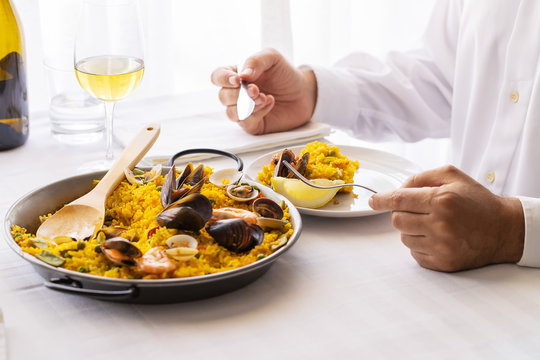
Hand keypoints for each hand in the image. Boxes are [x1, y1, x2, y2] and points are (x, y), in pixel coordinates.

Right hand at [210, 48, 316, 134]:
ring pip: (231, 112)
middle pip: (222, 96)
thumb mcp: (272, 58)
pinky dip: (257, 113)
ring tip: (265, 98)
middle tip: (256, 90)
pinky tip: (269, 103)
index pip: (218, 77)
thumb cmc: (285, 74)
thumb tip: (242, 74)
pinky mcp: (253, 124)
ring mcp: (243, 110)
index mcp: (236, 75)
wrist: (304, 92)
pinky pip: (245, 123)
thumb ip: (255, 61)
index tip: (238, 79)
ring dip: (247, 105)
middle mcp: (237, 94)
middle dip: (239, 94)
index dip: (223, 79)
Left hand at [369, 165, 523, 271]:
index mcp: (441, 200)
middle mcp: (439, 224)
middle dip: (401, 213)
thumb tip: (397, 188)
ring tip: (431, 224)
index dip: (381, 200)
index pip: (398, 200)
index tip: (372, 202)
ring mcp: (441, 246)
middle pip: (397, 220)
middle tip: (417, 210)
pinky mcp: (443, 263)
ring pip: (404, 238)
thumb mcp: (453, 176)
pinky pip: (415, 254)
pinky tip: (436, 238)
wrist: (503, 229)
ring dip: (411, 229)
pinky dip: (420, 245)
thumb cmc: (476, 200)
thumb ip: (421, 177)